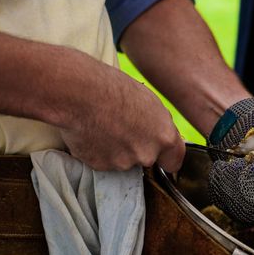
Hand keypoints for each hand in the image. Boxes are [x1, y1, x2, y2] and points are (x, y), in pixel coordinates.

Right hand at [60, 65, 184, 171]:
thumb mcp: (149, 102)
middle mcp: (147, 154)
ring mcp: (123, 163)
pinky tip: (91, 131)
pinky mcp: (99, 166)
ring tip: (103, 125)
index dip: (167, 158)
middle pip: (146, 158)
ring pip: (123, 160)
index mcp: (164, 138)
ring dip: (116, 148)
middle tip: (122, 126)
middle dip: (137, 148)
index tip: (162, 157)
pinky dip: (97, 150)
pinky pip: (102, 160)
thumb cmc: (114, 88)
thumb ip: (158, 124)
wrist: (79, 93)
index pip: (174, 161)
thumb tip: (158, 132)